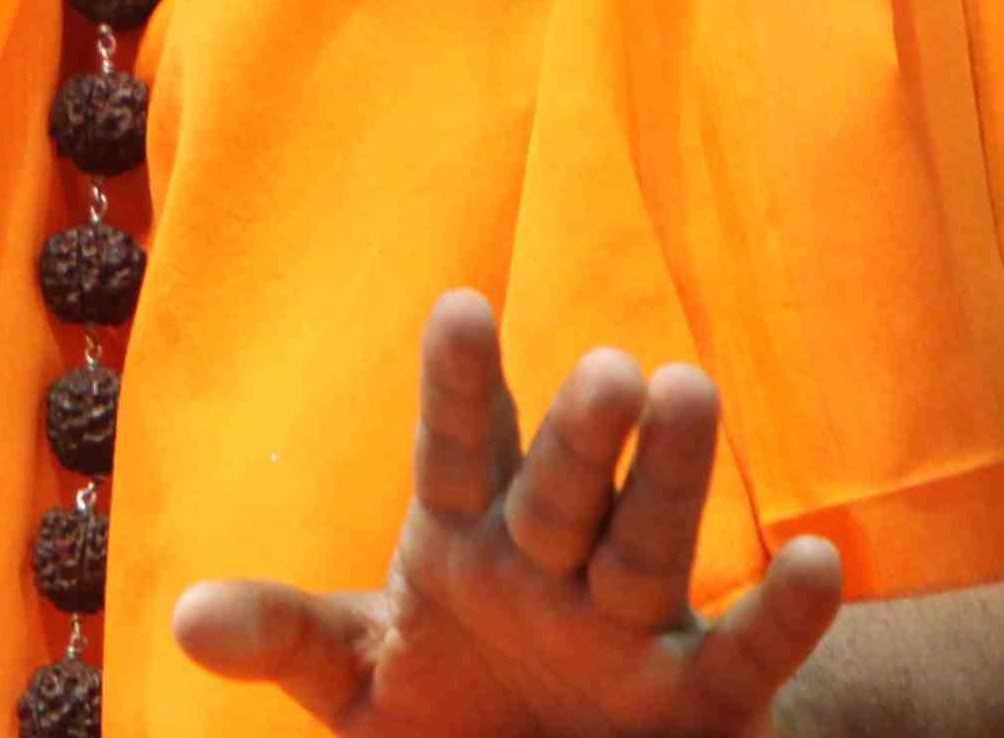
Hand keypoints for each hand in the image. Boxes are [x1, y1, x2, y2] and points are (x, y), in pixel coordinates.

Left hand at [167, 291, 844, 737]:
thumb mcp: (357, 676)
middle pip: (565, 495)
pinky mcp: (698, 706)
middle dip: (586, 438)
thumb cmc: (447, 705)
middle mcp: (556, 566)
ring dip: (672, 480)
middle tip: (609, 366)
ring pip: (649, 551)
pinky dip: (783, 618)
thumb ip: (286, 637)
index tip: (463, 306)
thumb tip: (185, 617)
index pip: (460, 450)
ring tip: (691, 394)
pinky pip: (742, 658)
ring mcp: (630, 631)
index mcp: (468, 538)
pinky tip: (818, 562)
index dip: (461, 385)